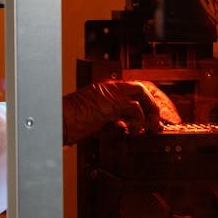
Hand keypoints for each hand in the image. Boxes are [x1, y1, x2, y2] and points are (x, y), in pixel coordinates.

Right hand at [61, 81, 180, 144]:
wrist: (55, 121)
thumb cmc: (68, 123)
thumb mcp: (93, 120)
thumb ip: (111, 120)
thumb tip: (125, 128)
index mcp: (104, 89)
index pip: (133, 89)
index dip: (148, 101)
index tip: (156, 115)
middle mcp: (108, 88)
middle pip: (142, 87)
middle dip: (156, 104)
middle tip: (162, 120)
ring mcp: (109, 93)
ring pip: (142, 93)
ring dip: (151, 112)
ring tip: (153, 127)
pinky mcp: (109, 104)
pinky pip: (134, 109)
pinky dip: (140, 120)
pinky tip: (135, 131)